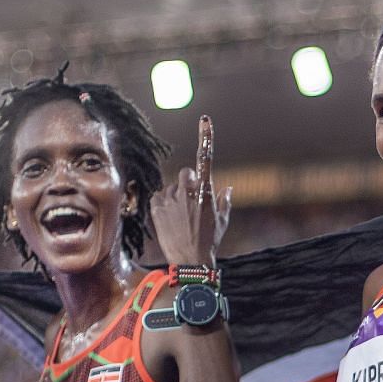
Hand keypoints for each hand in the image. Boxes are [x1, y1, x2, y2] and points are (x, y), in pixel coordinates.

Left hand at [149, 115, 231, 266]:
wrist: (190, 261)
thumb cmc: (210, 241)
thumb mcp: (222, 221)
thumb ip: (224, 201)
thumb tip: (226, 188)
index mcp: (206, 191)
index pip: (206, 158)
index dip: (206, 137)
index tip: (205, 120)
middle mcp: (188, 190)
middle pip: (186, 174)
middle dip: (188, 183)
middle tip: (191, 203)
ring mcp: (171, 198)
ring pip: (172, 188)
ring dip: (175, 198)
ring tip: (180, 220)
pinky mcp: (156, 207)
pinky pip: (159, 197)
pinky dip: (163, 205)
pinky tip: (169, 220)